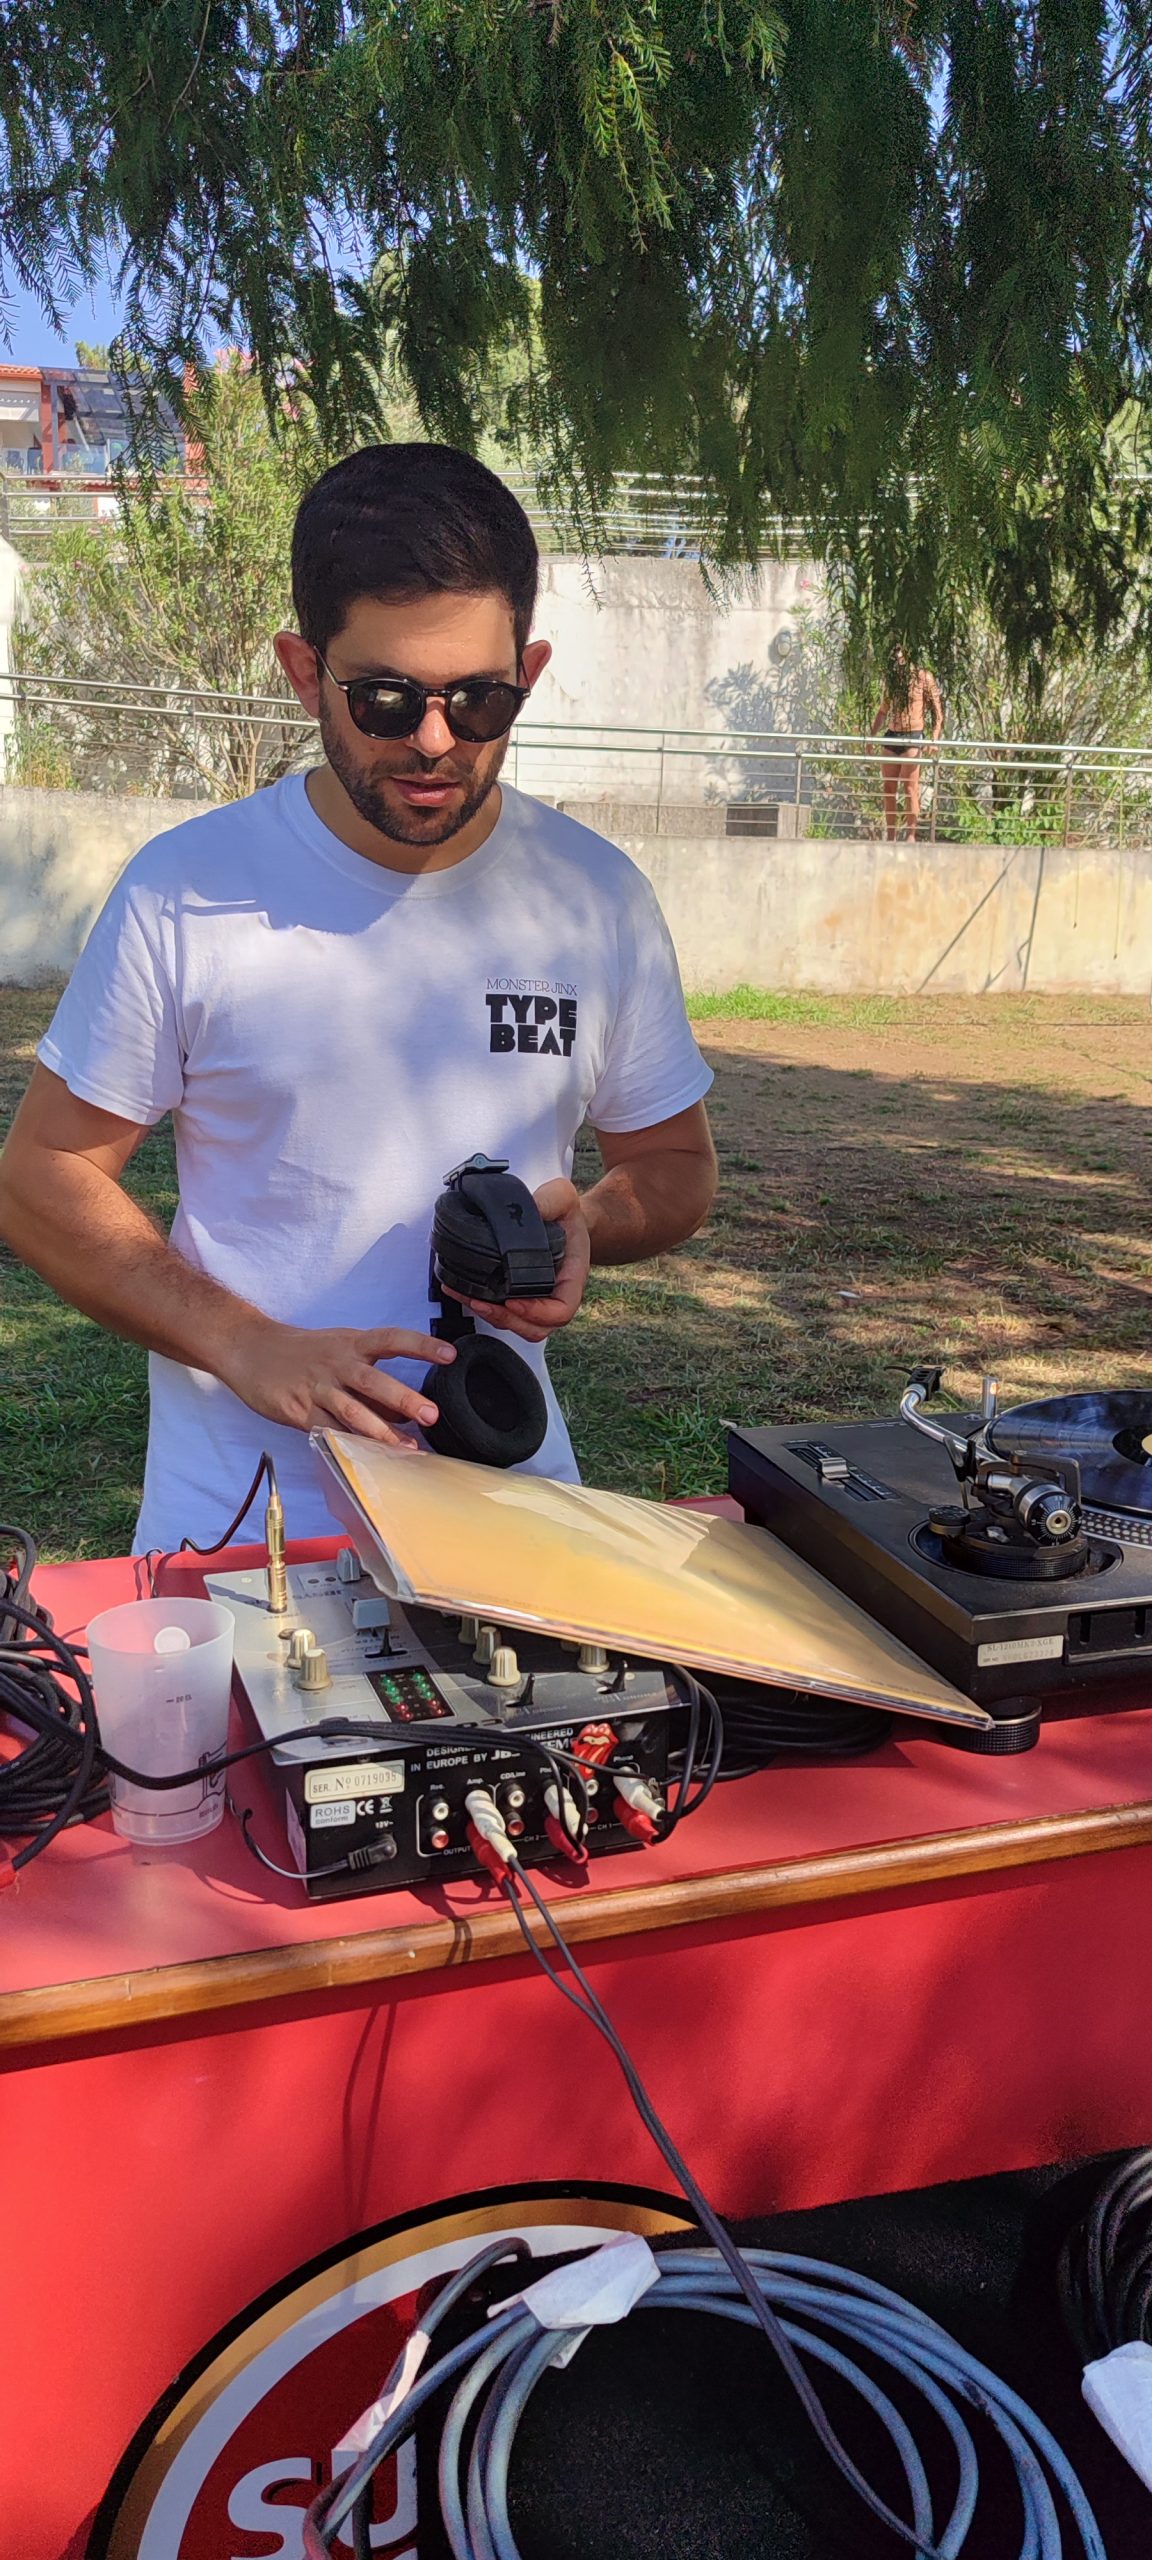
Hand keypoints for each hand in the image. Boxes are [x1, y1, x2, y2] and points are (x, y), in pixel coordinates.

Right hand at [222, 1319, 455, 1441]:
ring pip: (351, 1411)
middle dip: (403, 1398)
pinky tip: (366, 1457)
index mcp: (351, 1344)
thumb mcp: (339, 1351)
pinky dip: (348, 1443)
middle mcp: (337, 1363)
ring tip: (406, 1447)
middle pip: (373, 1381)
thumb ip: (371, 1379)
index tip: (450, 1354)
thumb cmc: (302, 1352)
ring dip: (381, 1430)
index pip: (392, 1339)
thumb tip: (405, 1409)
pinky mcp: (298, 1410)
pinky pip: (327, 1430)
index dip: (421, 1345)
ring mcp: (317, 1388)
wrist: (249, 1350)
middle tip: (430, 1414)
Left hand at [452, 1176, 591, 1344]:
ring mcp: (537, 1300)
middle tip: (482, 1303)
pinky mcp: (518, 1297)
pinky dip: (481, 1308)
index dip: (537, 1312)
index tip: (514, 1300)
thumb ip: (552, 1200)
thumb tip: (532, 1208)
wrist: (561, 1221)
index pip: (561, 1310)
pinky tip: (460, 1290)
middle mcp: (555, 1295)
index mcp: (571, 1278)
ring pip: (517, 1325)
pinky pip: (503, 1314)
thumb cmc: (564, 1213)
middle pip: (535, 1327)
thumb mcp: (563, 1197)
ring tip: (468, 1297)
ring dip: (491, 1317)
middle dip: (507, 1319)